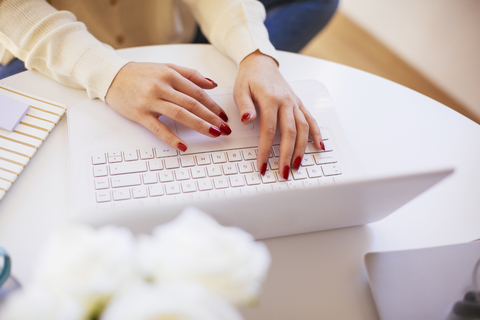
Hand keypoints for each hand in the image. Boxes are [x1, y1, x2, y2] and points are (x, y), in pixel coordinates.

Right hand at [105, 62, 231, 151]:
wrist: (111, 76)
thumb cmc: (140, 73)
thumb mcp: (166, 67)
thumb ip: (190, 74)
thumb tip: (212, 83)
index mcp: (170, 75)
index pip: (197, 93)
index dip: (213, 105)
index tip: (224, 116)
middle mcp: (162, 87)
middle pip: (192, 104)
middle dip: (212, 118)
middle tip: (225, 129)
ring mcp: (151, 101)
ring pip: (180, 115)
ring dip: (200, 126)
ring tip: (214, 134)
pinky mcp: (140, 114)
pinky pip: (158, 128)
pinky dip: (171, 138)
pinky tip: (183, 147)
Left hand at [234, 51, 323, 178]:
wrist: (261, 63)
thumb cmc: (249, 78)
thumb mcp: (240, 89)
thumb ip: (244, 106)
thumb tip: (248, 120)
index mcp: (270, 99)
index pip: (268, 130)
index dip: (266, 150)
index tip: (263, 165)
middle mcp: (286, 102)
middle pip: (290, 133)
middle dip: (287, 155)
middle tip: (284, 172)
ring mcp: (294, 103)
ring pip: (303, 128)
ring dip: (302, 149)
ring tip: (297, 165)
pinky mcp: (299, 104)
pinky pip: (311, 119)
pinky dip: (316, 134)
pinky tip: (319, 146)